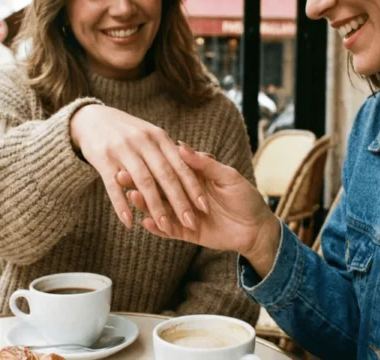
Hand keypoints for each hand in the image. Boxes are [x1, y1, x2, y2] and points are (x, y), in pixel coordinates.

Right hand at [70, 104, 208, 231]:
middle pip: (165, 176)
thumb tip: (209, 158)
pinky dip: (121, 205)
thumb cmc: (127, 131)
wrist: (91, 119)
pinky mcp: (103, 159)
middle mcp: (143, 142)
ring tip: (165, 226)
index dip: (193, 186)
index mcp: (159, 137)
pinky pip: (113, 186)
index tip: (204, 207)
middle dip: (179, 201)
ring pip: (143, 182)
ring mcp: (123, 150)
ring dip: (155, 207)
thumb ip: (176, 150)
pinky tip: (129, 222)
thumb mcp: (153, 134)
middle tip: (191, 222)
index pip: (180, 165)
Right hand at [119, 142, 280, 273]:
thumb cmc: (246, 196)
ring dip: (144, 202)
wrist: (257, 228)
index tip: (135, 155)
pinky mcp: (186, 232)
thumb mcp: (227, 176)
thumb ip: (204, 164)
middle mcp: (184, 194)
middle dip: (140, 182)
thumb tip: (181, 146)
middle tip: (122, 175)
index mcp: (193, 176)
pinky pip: (168, 230)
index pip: (168, 168)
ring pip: (159, 208)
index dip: (152, 163)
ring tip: (131, 196)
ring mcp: (184, 213)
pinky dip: (156, 227)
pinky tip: (144, 221)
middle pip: (158, 187)